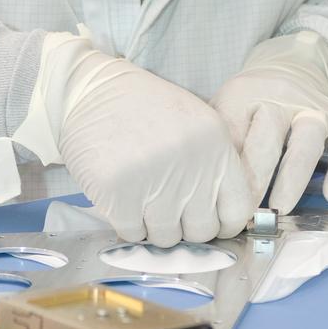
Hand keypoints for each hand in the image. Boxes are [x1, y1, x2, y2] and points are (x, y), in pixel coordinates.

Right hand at [13, 33, 255, 245]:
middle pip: (201, 231)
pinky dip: (127, 224)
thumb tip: (222, 220)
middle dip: (184, 227)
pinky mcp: (119, 193)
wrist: (91, 91)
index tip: (205, 220)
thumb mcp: (193, 125)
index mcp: (216, 146)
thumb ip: (213, 167)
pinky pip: (133, 234)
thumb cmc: (143, 109)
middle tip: (167, 210)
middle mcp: (192, 165)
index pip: (237, 211)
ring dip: (153, 226)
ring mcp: (155, 181)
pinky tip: (122, 199)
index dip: (221, 224)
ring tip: (141, 199)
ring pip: (166, 238)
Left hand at [209, 33, 327, 213]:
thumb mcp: (223, 111)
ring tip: (281, 209)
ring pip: (308, 138)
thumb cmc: (248, 104)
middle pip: (269, 133)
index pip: (234, 130)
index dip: (228, 170)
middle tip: (246, 213)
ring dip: (294, 177)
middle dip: (257, 177)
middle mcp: (280, 97)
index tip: (222, 202)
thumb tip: (209, 191)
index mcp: (243, 94)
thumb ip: (217, 142)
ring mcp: (313, 107)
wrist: (288, 71)